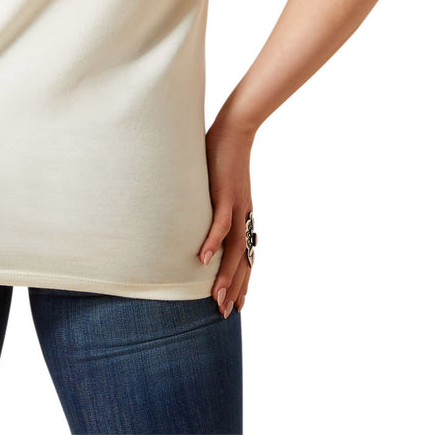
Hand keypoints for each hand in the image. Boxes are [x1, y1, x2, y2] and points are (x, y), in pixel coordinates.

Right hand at [198, 121, 254, 317]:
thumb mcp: (218, 187)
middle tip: (227, 314)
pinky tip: (202, 259)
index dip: (243, 281)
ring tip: (218, 298)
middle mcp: (243, 216)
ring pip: (234, 249)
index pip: (245, 256)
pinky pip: (219, 223)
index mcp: (243, 216)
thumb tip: (198, 216)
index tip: (238, 305)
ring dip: (226, 275)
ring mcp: (236, 206)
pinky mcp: (225, 193)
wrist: (235, 130)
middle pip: (243, 259)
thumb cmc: (222, 156)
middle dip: (236, 288)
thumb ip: (213, 204)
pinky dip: (211, 242)